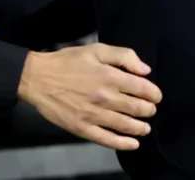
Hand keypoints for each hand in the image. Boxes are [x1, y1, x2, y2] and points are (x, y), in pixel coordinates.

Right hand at [17, 43, 160, 151]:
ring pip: (125, 125)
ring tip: (145, 127)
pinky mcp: (82, 128)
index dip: (154, 94)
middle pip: (137, 108)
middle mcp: (105, 97)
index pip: (142, 88)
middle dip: (149, 110)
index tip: (156, 96)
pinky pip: (107, 139)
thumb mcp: (96, 50)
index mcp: (110, 76)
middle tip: (150, 111)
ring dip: (140, 128)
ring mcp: (94, 115)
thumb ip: (123, 56)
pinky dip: (123, 144)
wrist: (38, 78)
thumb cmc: (67, 62)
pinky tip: (133, 144)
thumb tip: (145, 70)